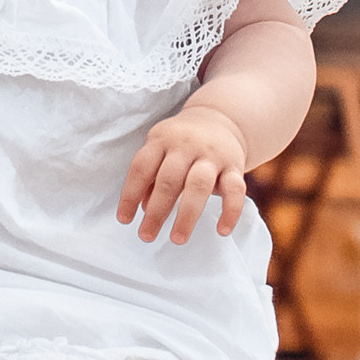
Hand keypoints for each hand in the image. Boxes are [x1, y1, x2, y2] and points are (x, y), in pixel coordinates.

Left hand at [119, 104, 247, 244]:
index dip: (130, 194)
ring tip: (177, 239)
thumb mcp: (160, 150)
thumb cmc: (181, 143)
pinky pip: (235, 190)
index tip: (124, 220)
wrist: (222, 120)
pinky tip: (222, 231)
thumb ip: (150, 177)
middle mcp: (186, 146)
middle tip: (146, 236)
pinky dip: (231, 211)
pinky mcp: (235, 167)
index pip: (142, 168)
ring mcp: (212, 156)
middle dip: (157, 211)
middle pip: (169, 179)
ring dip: (187, 215)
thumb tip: (143, 208)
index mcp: (162, 140)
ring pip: (199, 185)